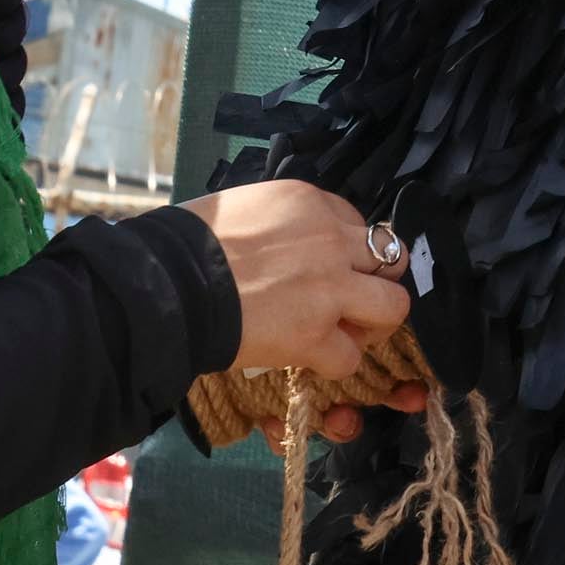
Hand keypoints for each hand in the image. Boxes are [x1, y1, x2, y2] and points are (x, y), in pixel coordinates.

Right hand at [182, 179, 430, 417]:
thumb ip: (283, 222)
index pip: (359, 223)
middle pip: (392, 258)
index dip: (351, 252)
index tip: (334, 268)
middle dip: (380, 282)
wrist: (172, 282)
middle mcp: (332, 239)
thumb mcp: (247, 206)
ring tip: (349, 333)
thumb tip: (288, 242)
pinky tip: (312, 358)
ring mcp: (330, 288)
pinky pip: (349, 357)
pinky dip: (334, 363)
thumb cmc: (192, 242)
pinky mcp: (315, 334)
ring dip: (374, 324)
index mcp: (311, 201)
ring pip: (393, 307)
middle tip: (357, 301)